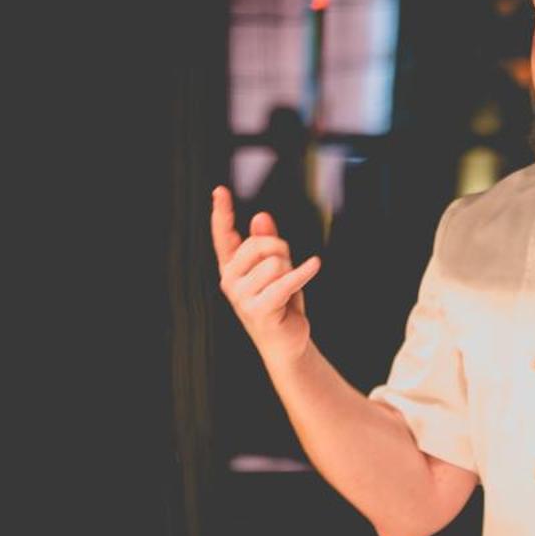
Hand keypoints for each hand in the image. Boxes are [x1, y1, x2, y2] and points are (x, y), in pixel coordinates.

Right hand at [211, 185, 321, 370]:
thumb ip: (266, 242)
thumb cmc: (280, 305)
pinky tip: (314, 265)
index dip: (222, 213)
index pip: (223, 236)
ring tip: (288, 287)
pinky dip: (303, 273)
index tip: (220, 192)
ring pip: (275, 263)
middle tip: (286, 268)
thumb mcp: (275, 269)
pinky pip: (285, 281)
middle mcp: (231, 280)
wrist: (286, 342)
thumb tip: (261, 217)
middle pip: (258, 245)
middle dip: (281, 251)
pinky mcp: (259, 309)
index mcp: (232, 268)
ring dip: (291, 271)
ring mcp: (242, 297)